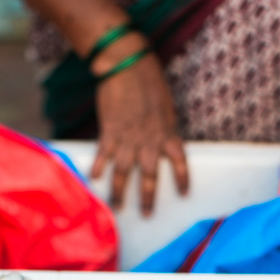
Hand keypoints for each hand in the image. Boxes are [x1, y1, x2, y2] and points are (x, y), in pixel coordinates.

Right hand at [91, 50, 188, 215]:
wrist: (126, 65)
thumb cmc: (149, 82)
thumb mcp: (166, 107)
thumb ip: (165, 129)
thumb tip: (163, 145)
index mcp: (167, 133)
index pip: (180, 162)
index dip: (183, 180)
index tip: (185, 194)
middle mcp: (148, 141)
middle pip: (149, 177)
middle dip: (148, 199)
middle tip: (146, 214)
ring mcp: (127, 139)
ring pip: (123, 174)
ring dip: (120, 193)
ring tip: (117, 208)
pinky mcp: (109, 133)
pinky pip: (103, 156)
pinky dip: (98, 168)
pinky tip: (94, 179)